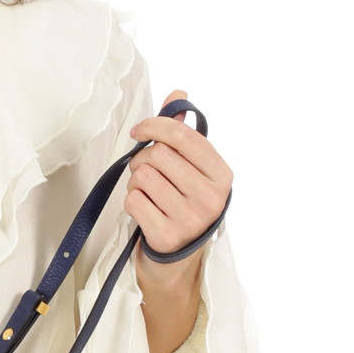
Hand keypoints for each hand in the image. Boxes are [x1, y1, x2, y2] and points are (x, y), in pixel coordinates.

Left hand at [126, 89, 233, 262]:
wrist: (177, 260)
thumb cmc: (183, 205)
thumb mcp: (192, 170)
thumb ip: (184, 133)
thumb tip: (178, 93)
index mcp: (222, 175)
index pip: (184, 136)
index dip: (155, 125)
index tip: (139, 130)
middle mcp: (210, 197)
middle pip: (158, 155)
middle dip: (142, 158)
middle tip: (144, 171)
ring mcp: (189, 219)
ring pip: (142, 177)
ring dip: (136, 182)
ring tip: (147, 193)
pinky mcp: (166, 236)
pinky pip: (133, 200)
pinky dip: (131, 201)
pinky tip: (144, 210)